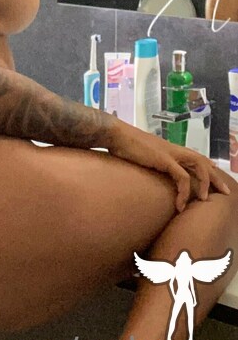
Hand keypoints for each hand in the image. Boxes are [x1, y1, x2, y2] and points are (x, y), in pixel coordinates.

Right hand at [107, 121, 231, 212]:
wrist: (114, 134)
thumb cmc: (124, 145)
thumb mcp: (141, 156)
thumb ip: (150, 163)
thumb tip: (149, 172)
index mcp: (169, 149)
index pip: (195, 157)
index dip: (208, 168)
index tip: (216, 180)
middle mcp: (174, 149)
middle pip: (203, 161)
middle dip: (216, 178)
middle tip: (225, 193)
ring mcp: (170, 153)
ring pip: (199, 166)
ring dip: (205, 183)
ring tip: (204, 200)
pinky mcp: (164, 159)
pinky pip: (182, 177)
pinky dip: (184, 192)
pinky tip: (180, 205)